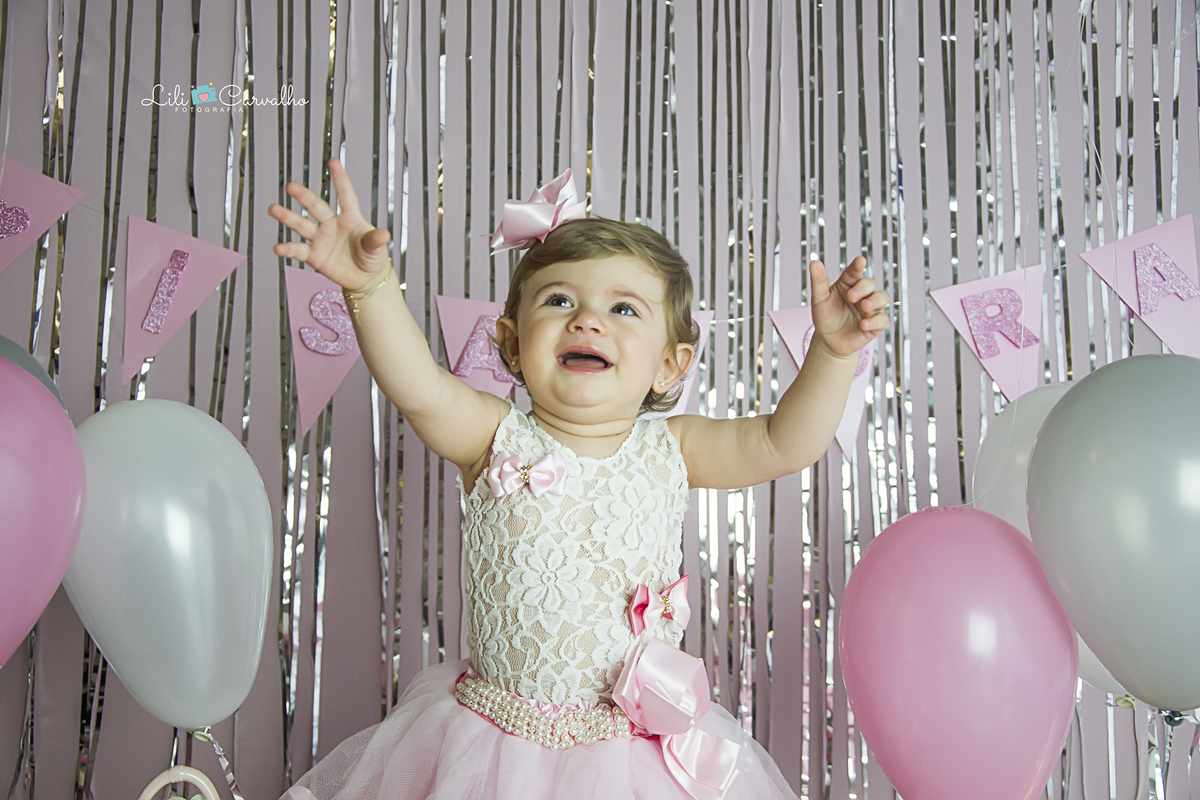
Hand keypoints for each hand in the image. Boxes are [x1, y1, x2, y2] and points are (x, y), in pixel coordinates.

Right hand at [268, 158, 391, 291]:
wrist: (365, 279)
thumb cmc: (372, 258)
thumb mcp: (376, 249)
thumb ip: (375, 241)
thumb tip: (385, 234)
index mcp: (350, 218)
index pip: (345, 195)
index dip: (340, 179)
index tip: (333, 161)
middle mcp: (332, 225)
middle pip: (316, 206)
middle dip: (303, 196)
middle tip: (291, 186)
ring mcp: (321, 239)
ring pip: (301, 224)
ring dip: (287, 217)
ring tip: (273, 209)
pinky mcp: (314, 255)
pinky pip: (298, 250)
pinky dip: (287, 249)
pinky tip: (278, 248)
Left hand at [809, 255, 889, 357]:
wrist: (828, 341)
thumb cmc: (825, 317)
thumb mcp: (819, 300)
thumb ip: (819, 282)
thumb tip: (814, 262)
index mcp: (848, 284)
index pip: (854, 272)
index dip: (858, 266)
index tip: (860, 261)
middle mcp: (862, 294)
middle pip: (870, 284)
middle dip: (863, 288)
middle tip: (851, 296)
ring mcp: (870, 309)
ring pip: (882, 298)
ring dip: (874, 301)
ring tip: (864, 306)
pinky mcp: (875, 325)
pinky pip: (882, 320)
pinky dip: (874, 321)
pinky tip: (863, 324)